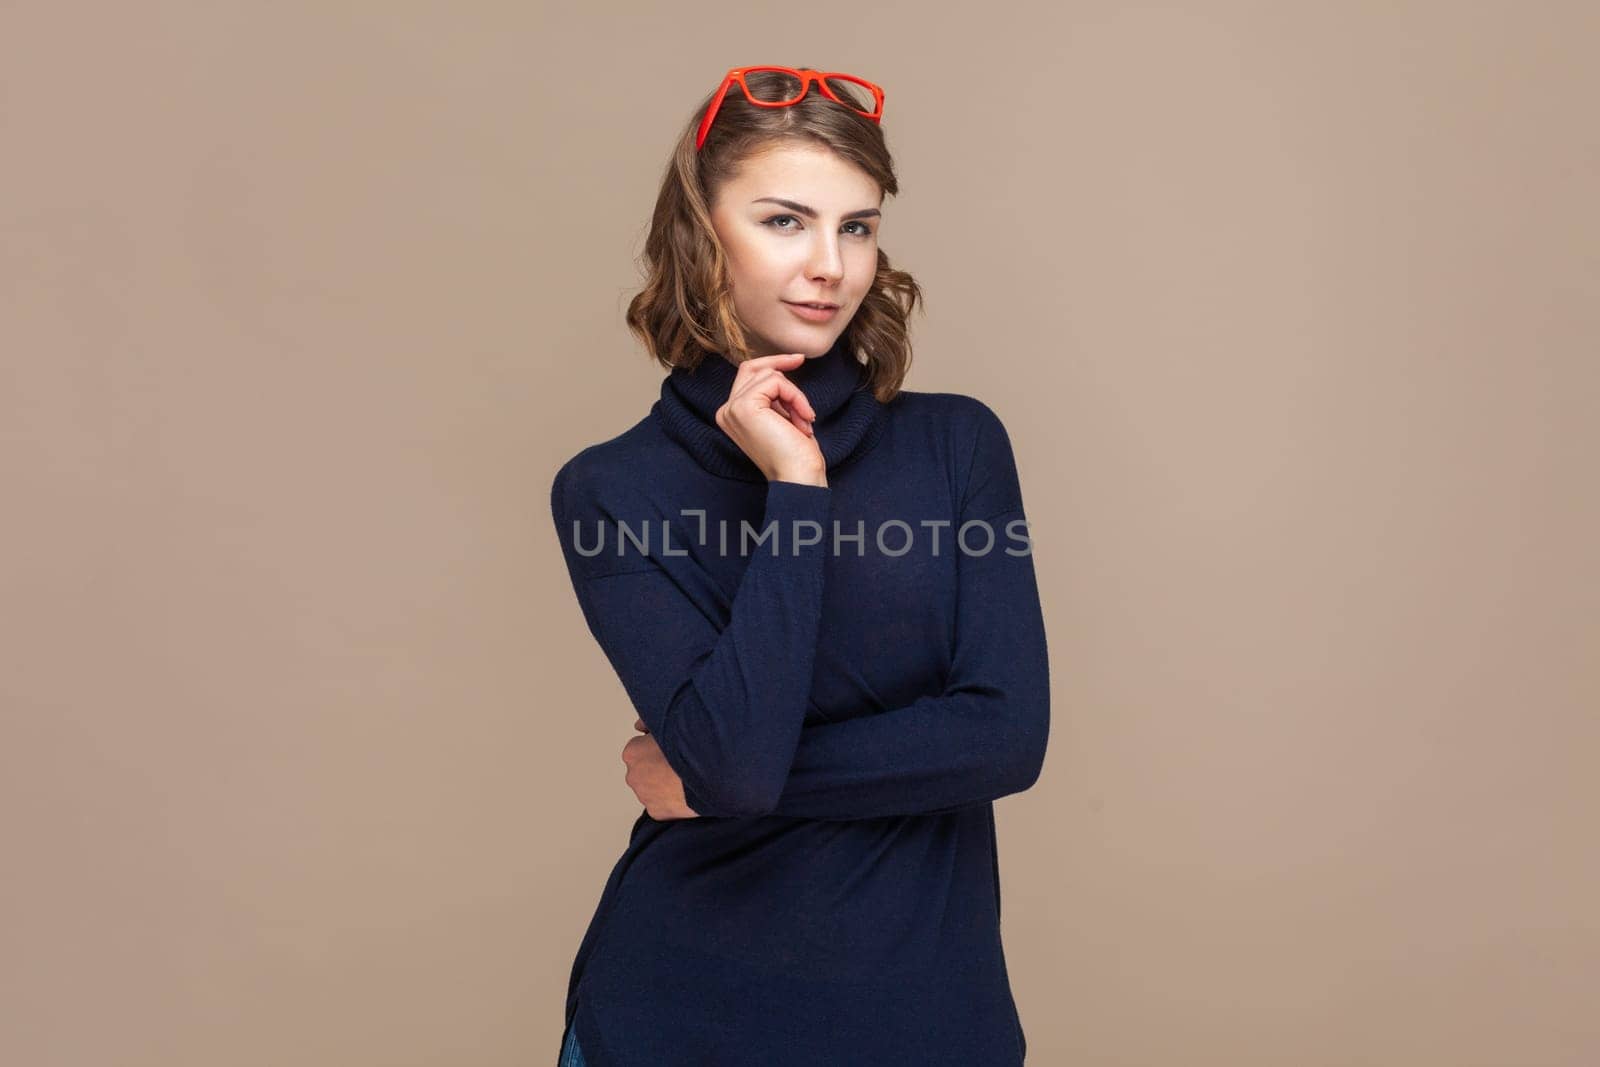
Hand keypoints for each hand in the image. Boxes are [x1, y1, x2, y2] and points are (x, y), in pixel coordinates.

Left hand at [622, 718, 700, 820]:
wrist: (708, 775)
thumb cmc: (691, 748)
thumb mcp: (670, 722)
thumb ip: (649, 723)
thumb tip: (639, 726)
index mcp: (632, 752)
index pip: (640, 747)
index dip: (656, 747)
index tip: (670, 748)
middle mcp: (633, 775)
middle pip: (644, 769)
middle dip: (657, 767)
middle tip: (678, 763)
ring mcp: (643, 795)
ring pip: (652, 787)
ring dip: (663, 784)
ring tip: (684, 778)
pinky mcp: (655, 811)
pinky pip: (661, 804)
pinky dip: (671, 800)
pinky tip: (684, 792)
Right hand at [715, 353, 827, 485]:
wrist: (798, 478)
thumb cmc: (795, 454)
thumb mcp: (781, 416)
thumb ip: (773, 396)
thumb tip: (780, 367)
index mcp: (732, 415)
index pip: (748, 376)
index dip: (774, 365)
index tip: (798, 359)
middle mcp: (726, 411)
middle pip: (752, 368)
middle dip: (781, 365)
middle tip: (801, 361)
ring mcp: (732, 408)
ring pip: (769, 375)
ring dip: (795, 395)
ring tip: (804, 420)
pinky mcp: (744, 406)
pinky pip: (776, 381)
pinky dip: (796, 397)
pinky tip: (803, 419)